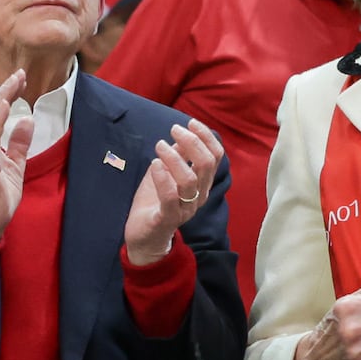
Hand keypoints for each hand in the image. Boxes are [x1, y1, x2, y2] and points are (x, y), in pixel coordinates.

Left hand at [123, 120, 224, 264]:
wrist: (144, 237)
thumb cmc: (155, 202)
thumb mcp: (166, 173)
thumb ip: (178, 156)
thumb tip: (183, 134)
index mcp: (202, 184)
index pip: (216, 156)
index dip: (206, 137)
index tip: (190, 122)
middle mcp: (199, 196)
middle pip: (206, 164)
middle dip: (192, 141)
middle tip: (174, 129)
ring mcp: (185, 209)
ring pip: (189, 180)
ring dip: (174, 157)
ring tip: (160, 145)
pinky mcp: (167, 219)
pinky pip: (170, 198)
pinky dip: (163, 178)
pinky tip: (155, 164)